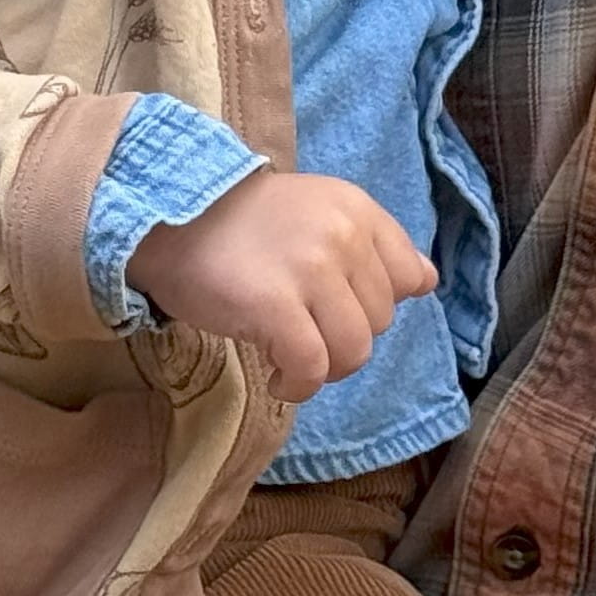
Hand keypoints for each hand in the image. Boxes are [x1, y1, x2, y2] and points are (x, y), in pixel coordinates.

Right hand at [129, 167, 435, 396]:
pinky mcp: (275, 306)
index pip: (410, 275)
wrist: (168, 217)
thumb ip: (372, 243)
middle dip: (344, 337)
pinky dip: (299, 386)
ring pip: (354, 351)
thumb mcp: (317, 212)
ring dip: (325, 369)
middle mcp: (342, 235)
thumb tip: (427, 282)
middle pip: (380, 321)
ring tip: (292, 359)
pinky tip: (278, 377)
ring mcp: (310, 270)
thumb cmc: (242, 223)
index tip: (337, 308)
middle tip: (302, 330)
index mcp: (356, 209)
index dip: (376, 304)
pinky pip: (312, 369)